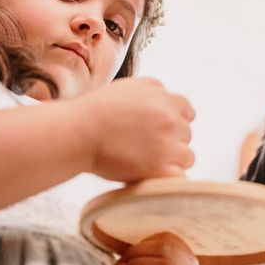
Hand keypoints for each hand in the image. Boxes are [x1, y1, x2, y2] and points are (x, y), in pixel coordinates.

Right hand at [74, 77, 194, 180]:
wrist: (77, 132)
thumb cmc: (94, 111)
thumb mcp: (127, 86)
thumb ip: (152, 89)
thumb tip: (165, 97)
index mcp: (164, 98)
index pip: (187, 112)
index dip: (175, 122)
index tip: (163, 131)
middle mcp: (170, 118)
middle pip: (186, 134)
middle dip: (171, 141)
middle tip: (146, 147)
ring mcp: (167, 143)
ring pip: (187, 156)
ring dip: (172, 161)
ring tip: (147, 162)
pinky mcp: (160, 167)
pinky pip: (180, 176)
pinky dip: (169, 178)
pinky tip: (153, 176)